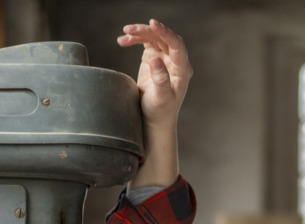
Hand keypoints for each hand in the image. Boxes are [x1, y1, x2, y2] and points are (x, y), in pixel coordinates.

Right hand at [117, 19, 191, 187]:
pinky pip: (145, 42)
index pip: (176, 45)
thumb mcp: (161, 98)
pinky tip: (123, 41)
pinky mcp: (153, 59)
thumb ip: (161, 80)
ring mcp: (164, 59)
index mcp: (182, 69)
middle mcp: (175, 62)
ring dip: (139, 33)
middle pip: (163, 38)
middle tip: (130, 30)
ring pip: (153, 38)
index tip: (152, 24)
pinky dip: (134, 39)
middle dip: (147, 31)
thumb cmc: (160, 112)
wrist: (154, 119)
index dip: (165, 33)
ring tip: (124, 35)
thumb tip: (157, 59)